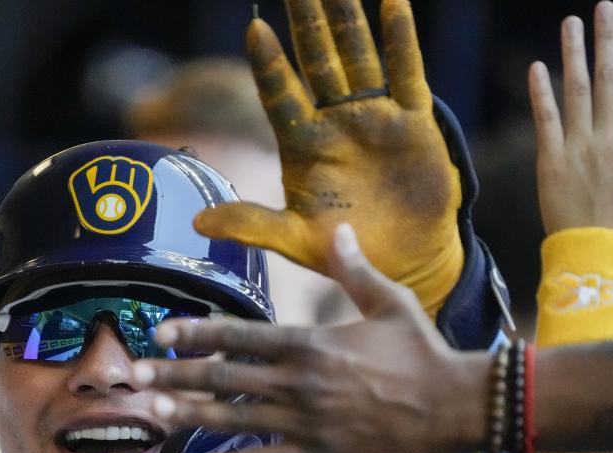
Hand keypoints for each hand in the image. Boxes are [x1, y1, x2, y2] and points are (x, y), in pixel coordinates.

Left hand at [132, 224, 488, 452]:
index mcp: (309, 343)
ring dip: (189, 416)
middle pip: (223, 378)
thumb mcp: (390, 302)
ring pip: (234, 420)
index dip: (194, 332)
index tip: (160, 330)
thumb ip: (355, 269)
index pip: (237, 334)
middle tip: (135, 376)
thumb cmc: (424, 351)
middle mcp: (298, 383)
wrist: (457, 407)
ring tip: (153, 413)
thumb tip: (340, 229)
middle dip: (175, 374)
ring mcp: (306, 424)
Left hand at [194, 0, 462, 315]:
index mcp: (304, 145)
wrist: (402, 265)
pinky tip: (393, 4)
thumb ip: (253, 224)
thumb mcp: (295, 241)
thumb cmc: (344, 251)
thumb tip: (199, 222)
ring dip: (346, 19)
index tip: (255, 29)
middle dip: (306, 21)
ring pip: (358, 57)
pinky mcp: (414, 124)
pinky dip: (402, 41)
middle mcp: (336, 123)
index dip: (268, 64)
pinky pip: (407, 75)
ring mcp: (375, 118)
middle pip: (317, 61)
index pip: (280, 95)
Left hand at [529, 1, 612, 237]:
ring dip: (573, 55)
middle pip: (609, 79)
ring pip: (576, 92)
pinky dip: (541, 93)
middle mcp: (609, 137)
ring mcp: (578, 147)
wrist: (596, 252)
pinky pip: (545, 120)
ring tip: (570, 24)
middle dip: (607, 40)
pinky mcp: (550, 160)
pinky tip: (536, 67)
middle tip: (604, 7)